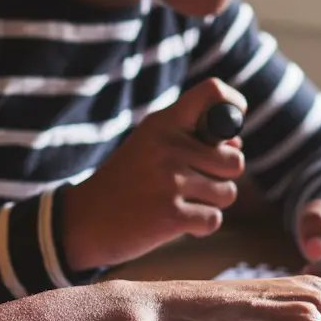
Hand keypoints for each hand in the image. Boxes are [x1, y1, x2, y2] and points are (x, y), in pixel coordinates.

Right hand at [63, 79, 246, 269]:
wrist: (84, 221)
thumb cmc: (125, 183)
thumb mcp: (150, 147)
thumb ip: (191, 139)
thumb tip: (237, 143)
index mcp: (162, 123)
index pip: (211, 93)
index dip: (233, 105)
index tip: (234, 120)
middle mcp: (168, 147)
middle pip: (234, 160)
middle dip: (222, 177)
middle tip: (193, 184)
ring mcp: (170, 181)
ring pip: (227, 193)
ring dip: (210, 204)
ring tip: (180, 203)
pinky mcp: (172, 215)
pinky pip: (214, 219)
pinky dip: (201, 227)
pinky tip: (178, 223)